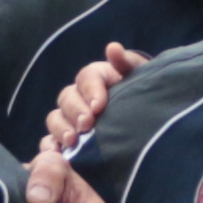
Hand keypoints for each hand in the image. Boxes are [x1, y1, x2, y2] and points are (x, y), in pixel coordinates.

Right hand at [41, 41, 144, 156]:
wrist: (152, 121)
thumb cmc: (146, 97)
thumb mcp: (143, 78)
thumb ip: (129, 63)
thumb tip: (112, 48)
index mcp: (98, 78)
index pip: (87, 77)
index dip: (90, 90)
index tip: (99, 106)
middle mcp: (81, 97)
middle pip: (67, 98)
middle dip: (75, 112)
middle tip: (86, 125)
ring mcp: (71, 120)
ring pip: (56, 119)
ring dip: (61, 129)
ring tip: (72, 141)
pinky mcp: (67, 141)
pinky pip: (50, 142)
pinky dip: (51, 148)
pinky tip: (58, 154)